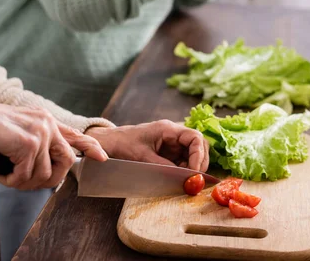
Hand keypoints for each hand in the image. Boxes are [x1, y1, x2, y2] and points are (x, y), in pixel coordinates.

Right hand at [0, 103, 107, 189]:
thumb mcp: (19, 130)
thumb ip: (37, 141)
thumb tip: (47, 165)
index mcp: (46, 120)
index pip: (74, 135)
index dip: (89, 147)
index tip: (101, 158)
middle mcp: (47, 124)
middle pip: (66, 161)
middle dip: (52, 179)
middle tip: (28, 183)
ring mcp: (40, 133)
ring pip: (45, 173)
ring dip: (25, 182)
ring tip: (9, 177)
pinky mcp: (29, 144)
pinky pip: (26, 175)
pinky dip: (12, 180)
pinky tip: (1, 174)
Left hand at [85, 120, 209, 171]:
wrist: (110, 143)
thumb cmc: (123, 145)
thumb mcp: (143, 158)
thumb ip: (164, 167)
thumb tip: (183, 178)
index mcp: (168, 129)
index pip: (195, 137)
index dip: (199, 154)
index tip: (195, 172)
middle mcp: (173, 134)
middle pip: (199, 145)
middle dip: (199, 162)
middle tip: (195, 179)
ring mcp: (172, 143)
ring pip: (193, 154)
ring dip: (192, 167)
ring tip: (184, 179)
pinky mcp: (169, 152)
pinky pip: (184, 160)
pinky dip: (185, 170)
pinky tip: (178, 178)